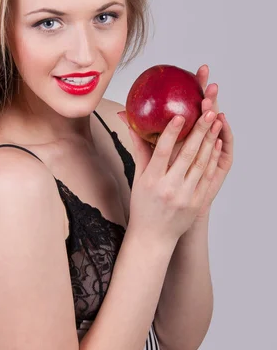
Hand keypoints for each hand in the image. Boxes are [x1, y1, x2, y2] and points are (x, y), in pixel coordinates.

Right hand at [117, 64, 233, 218]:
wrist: (153, 237)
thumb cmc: (143, 205)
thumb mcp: (138, 178)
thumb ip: (140, 150)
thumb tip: (132, 124)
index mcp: (151, 180)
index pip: (162, 152)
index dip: (171, 133)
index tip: (179, 116)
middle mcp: (169, 188)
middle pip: (187, 155)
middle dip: (199, 131)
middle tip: (207, 112)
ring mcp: (185, 196)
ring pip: (201, 164)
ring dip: (210, 141)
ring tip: (215, 122)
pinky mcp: (197, 202)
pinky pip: (207, 177)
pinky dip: (213, 159)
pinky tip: (216, 144)